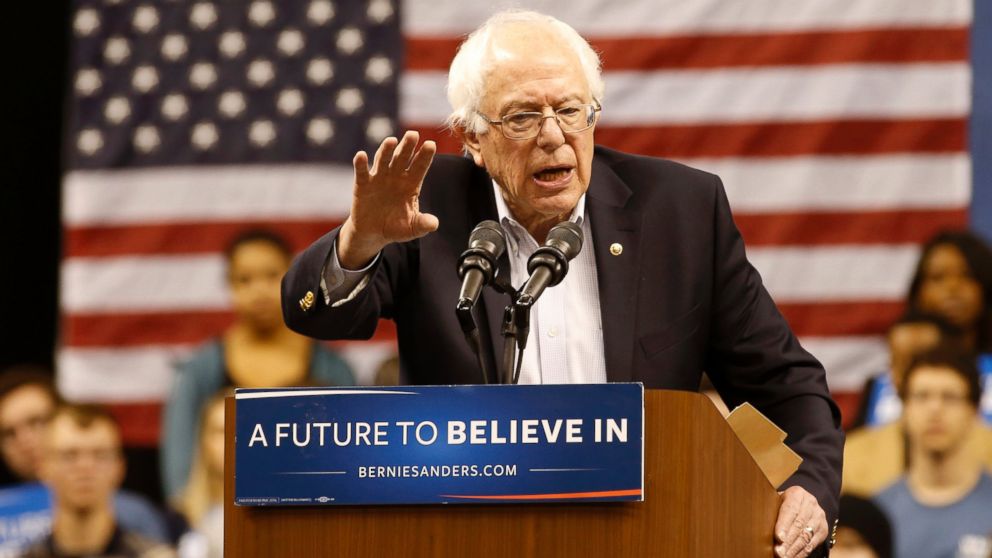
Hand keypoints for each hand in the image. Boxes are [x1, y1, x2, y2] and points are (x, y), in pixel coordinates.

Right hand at [338, 131, 438, 268]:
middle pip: (402, 158)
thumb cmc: (396, 227)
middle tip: (413, 134)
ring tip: (391, 141)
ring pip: (383, 160)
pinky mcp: (363, 184)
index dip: (424, 156)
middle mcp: (396, 176)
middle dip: (407, 146)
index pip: (419, 167)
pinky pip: (362, 172)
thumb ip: (422, 224)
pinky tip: (361, 156)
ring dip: (386, 150)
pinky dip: (361, 164)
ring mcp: (379, 178)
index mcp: (411, 184)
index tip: (431, 144)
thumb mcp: (411, 228)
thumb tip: (434, 224)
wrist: (373, 233)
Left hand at [774, 486, 826, 557]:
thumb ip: (771, 510)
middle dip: (788, 541)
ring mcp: (819, 517)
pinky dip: (801, 553)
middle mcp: (811, 504)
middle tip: (778, 552)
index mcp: (797, 494)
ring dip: (794, 549)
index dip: (784, 525)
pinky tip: (792, 557)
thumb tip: (760, 525)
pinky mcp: (823, 530)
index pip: (790, 510)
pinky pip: (812, 544)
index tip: (778, 538)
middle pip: (799, 525)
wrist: (803, 503)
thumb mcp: (776, 501)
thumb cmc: (782, 504)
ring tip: (784, 557)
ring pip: (806, 536)